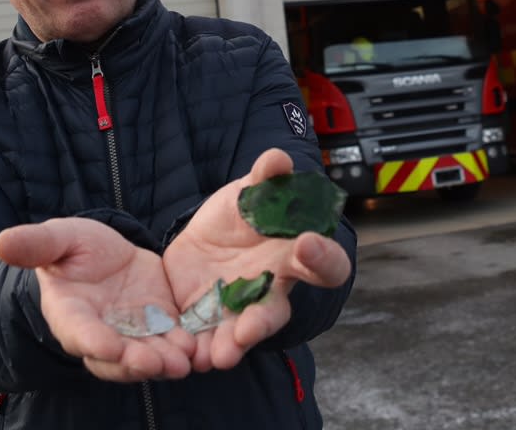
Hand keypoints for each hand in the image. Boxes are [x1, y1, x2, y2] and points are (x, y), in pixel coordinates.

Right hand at [0, 217, 196, 382]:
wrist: (105, 258)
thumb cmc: (73, 250)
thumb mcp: (59, 239)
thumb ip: (37, 244)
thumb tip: (2, 242)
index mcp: (71, 315)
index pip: (79, 333)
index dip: (93, 341)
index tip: (107, 346)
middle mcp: (102, 334)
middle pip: (117, 358)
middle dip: (136, 362)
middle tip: (157, 362)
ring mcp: (132, 335)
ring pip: (147, 357)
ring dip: (165, 362)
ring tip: (183, 360)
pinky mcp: (160, 328)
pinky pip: (171, 344)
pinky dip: (184, 348)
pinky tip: (200, 346)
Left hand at [163, 149, 351, 371]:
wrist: (205, 238)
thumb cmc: (242, 214)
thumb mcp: (250, 190)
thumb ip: (266, 177)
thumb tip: (278, 159)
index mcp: (295, 256)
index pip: (327, 264)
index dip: (323, 256)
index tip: (306, 242)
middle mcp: (273, 290)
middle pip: (275, 312)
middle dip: (262, 321)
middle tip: (248, 329)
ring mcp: (241, 310)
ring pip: (240, 335)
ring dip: (230, 347)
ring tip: (219, 356)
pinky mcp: (210, 321)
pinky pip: (208, 340)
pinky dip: (200, 349)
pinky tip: (188, 355)